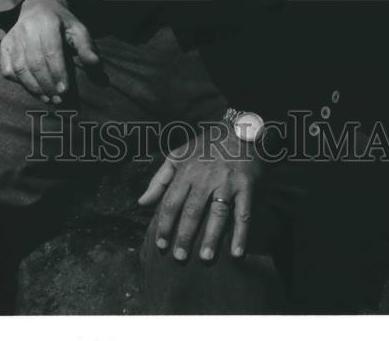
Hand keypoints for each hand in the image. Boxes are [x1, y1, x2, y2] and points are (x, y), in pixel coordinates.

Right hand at [0, 0, 99, 103]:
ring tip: (48, 98)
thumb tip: (95, 64)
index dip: (57, 73)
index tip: (64, 91)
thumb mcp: (78, 29)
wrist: (39, 7)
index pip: (51, 52)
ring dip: (33, 87)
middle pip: (35, 62)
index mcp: (47, 21)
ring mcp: (13, 37)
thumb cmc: (62, 23)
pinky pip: (8, 68)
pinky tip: (33, 89)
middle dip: (47, 84)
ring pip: (20, 68)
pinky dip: (19, 82)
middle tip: (58, 99)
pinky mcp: (4, 45)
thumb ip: (86, 47)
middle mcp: (26, 28)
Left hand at [137, 122, 263, 261]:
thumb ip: (159, 180)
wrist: (240, 130)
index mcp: (186, 171)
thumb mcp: (178, 156)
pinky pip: (243, 213)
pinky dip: (241, 233)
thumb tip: (141, 203)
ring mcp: (226, 182)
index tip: (160, 245)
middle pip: (192, 210)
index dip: (164, 225)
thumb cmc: (206, 146)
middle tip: (179, 258)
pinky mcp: (246, 186)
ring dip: (211, 237)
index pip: (171, 202)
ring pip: (217, 213)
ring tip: (205, 258)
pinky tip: (236, 252)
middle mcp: (205, 178)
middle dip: (184, 235)